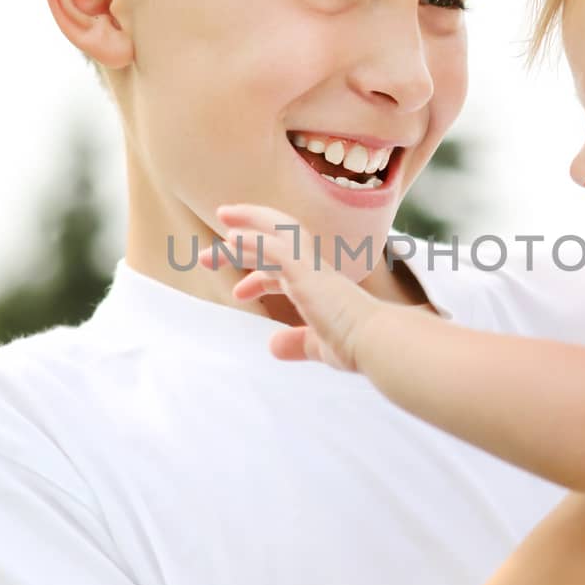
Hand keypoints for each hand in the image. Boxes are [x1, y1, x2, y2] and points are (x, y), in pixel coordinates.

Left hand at [200, 204, 388, 369]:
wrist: (377, 341)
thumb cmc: (357, 345)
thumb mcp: (319, 346)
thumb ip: (298, 343)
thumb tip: (273, 346)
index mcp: (320, 283)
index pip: (285, 269)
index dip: (259, 275)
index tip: (238, 290)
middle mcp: (316, 268)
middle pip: (274, 242)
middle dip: (242, 243)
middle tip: (209, 255)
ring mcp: (312, 266)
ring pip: (271, 237)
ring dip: (238, 238)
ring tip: (207, 252)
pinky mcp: (306, 270)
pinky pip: (273, 246)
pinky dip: (251, 240)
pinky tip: (231, 240)